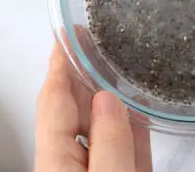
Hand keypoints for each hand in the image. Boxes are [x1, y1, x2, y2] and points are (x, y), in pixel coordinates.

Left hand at [35, 44, 152, 171]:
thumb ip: (110, 142)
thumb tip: (109, 100)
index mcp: (57, 161)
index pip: (54, 100)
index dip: (60, 64)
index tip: (67, 35)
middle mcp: (68, 166)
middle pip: (73, 111)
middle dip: (82, 75)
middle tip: (96, 44)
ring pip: (99, 131)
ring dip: (108, 100)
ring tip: (119, 71)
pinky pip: (120, 152)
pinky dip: (129, 129)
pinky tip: (140, 114)